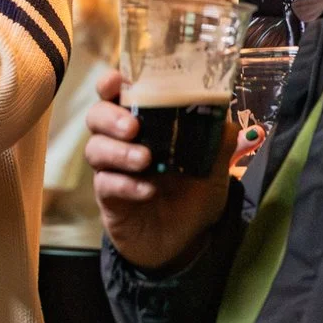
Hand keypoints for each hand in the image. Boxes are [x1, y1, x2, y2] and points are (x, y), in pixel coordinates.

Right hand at [85, 68, 233, 270]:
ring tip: (145, 159)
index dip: (111, 83)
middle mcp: (121, 142)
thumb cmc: (192, 196)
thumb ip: (218, 144)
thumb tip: (226, 120)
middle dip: (110, 116)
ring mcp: (112, 170)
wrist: (184, 242)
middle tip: (133, 127)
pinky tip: (147, 190)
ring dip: (119, 151)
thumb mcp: (214, 170)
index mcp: (144, 125)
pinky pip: (106, 185)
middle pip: (96, 116)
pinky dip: (126, 184)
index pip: (118, 95)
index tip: (118, 79)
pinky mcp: (109, 199)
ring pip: (96, 149)